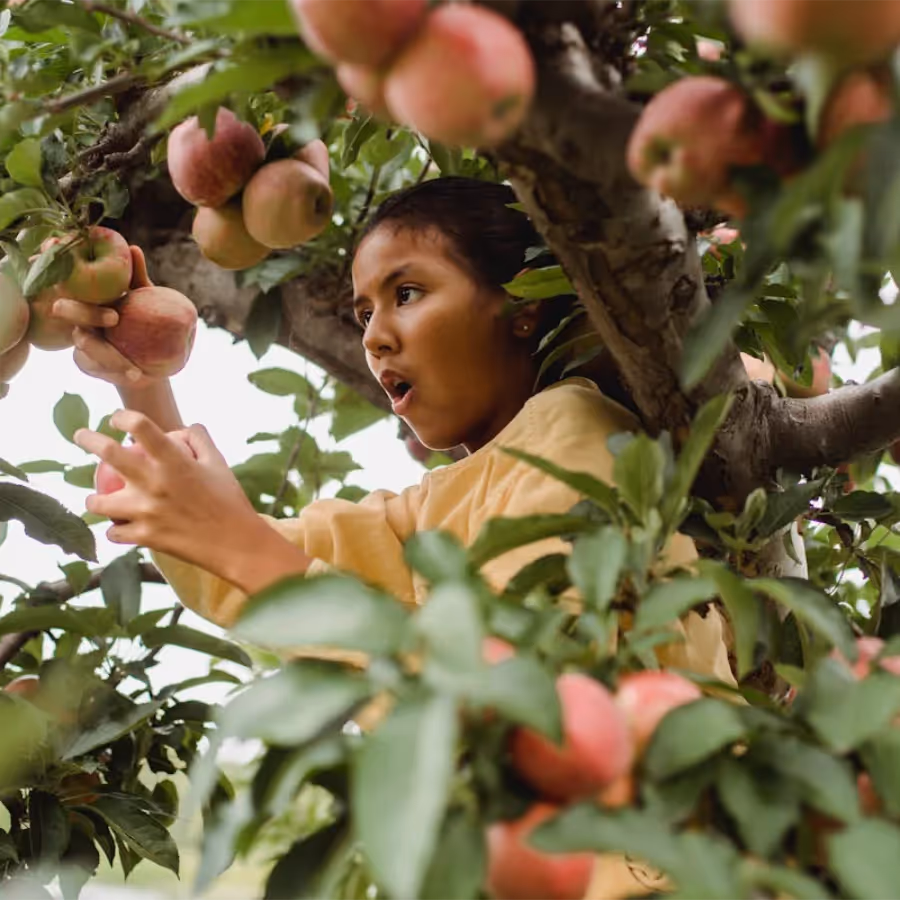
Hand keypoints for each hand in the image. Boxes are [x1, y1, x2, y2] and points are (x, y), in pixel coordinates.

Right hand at [52, 246, 157, 389]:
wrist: (150, 355)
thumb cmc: (145, 317)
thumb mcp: (146, 297)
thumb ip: (136, 277)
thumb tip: (133, 249)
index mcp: (90, 299)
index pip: (78, 294)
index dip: (86, 301)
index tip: (115, 315)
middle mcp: (79, 319)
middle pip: (75, 322)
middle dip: (91, 323)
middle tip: (116, 325)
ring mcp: (79, 342)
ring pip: (86, 351)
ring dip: (111, 361)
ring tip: (135, 371)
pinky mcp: (85, 363)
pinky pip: (95, 370)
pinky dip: (115, 375)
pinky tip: (135, 378)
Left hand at [74, 410, 264, 575]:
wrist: (235, 543)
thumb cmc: (229, 501)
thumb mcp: (219, 463)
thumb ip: (198, 440)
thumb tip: (180, 429)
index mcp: (175, 461)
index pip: (140, 426)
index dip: (123, 417)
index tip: (117, 419)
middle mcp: (155, 482)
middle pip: (108, 453)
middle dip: (89, 439)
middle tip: (81, 436)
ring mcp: (146, 512)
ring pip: (98, 502)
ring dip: (93, 499)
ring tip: (97, 499)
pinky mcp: (144, 537)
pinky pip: (114, 533)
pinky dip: (115, 530)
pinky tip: (119, 527)